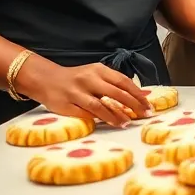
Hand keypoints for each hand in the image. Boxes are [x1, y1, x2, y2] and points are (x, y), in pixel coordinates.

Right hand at [15, 58, 150, 127]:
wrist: (46, 79)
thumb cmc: (76, 79)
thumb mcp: (95, 74)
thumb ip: (114, 83)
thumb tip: (141, 95)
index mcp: (98, 70)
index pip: (123, 81)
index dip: (137, 94)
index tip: (148, 104)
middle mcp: (88, 79)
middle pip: (115, 93)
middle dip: (132, 105)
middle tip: (144, 114)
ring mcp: (76, 93)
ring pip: (100, 106)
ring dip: (115, 116)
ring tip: (126, 123)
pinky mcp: (66, 105)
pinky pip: (85, 114)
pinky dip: (98, 120)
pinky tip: (108, 124)